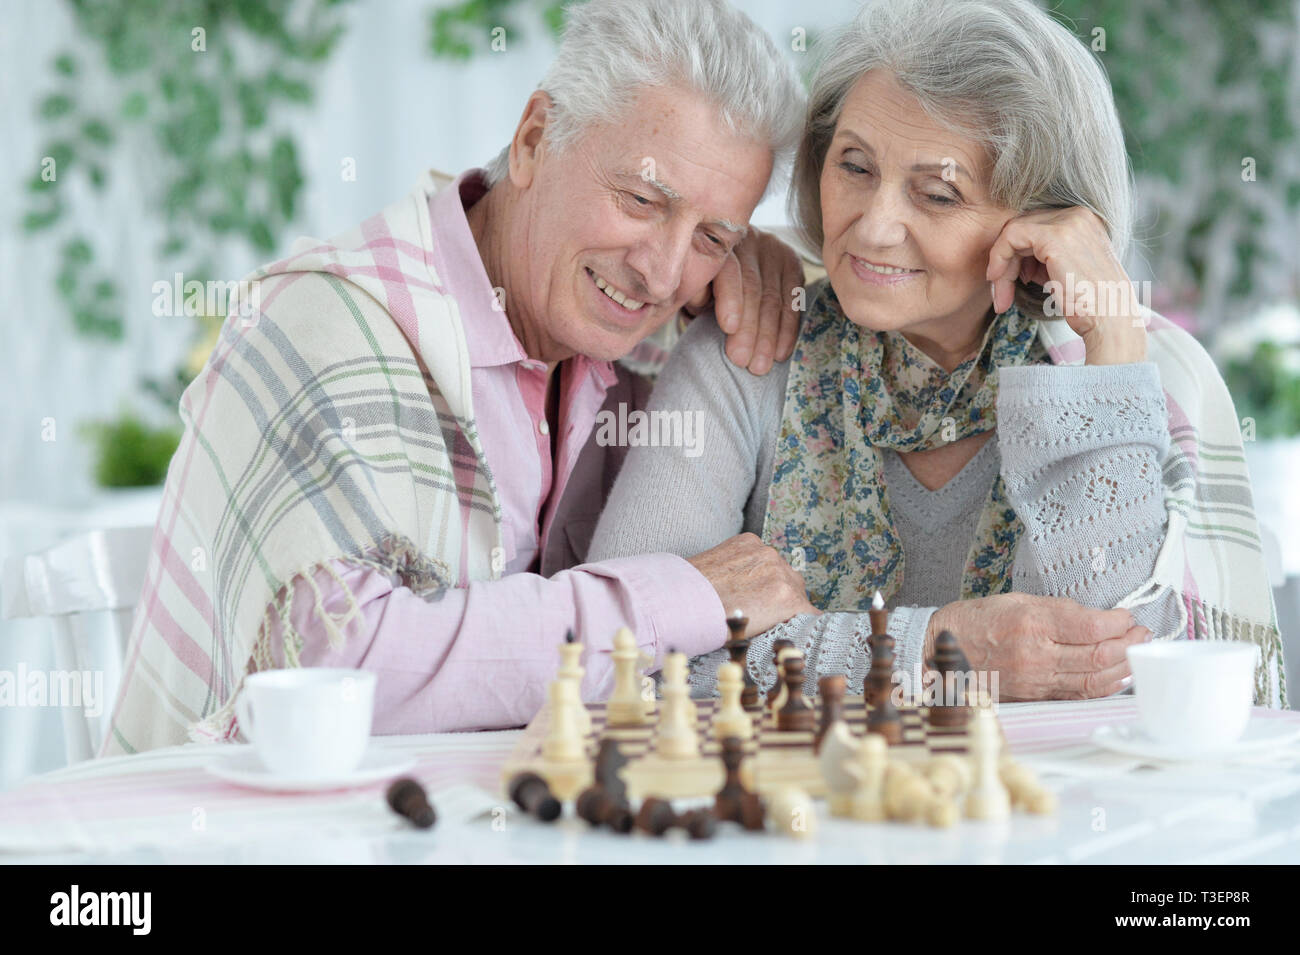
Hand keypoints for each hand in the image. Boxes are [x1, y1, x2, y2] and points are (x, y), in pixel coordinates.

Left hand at [683, 227, 803, 375]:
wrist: (729, 269)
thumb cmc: (704, 285)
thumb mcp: (693, 289)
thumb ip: (694, 293)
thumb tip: (701, 299)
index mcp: (719, 243)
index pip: (729, 269)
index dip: (730, 298)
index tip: (729, 328)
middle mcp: (750, 240)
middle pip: (753, 287)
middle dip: (749, 327)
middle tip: (741, 360)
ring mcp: (775, 250)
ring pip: (774, 298)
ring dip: (768, 336)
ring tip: (759, 366)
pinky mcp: (793, 264)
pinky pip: (793, 302)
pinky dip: (787, 331)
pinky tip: (781, 353)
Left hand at [686, 533, 817, 637]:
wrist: (681, 599)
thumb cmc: (716, 624)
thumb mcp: (756, 634)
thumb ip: (780, 623)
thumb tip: (789, 621)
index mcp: (787, 599)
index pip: (811, 610)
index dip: (802, 619)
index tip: (795, 622)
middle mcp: (781, 571)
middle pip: (797, 586)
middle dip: (786, 598)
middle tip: (765, 609)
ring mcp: (764, 552)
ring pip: (780, 567)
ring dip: (771, 577)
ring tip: (748, 591)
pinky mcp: (748, 540)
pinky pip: (761, 552)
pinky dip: (755, 561)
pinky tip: (738, 574)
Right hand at [924, 592, 1150, 700]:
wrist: (941, 651)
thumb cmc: (976, 621)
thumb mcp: (1015, 600)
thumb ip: (1057, 609)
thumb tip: (1096, 618)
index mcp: (1030, 624)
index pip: (1091, 626)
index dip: (1118, 623)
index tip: (1128, 616)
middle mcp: (1035, 655)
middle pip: (1098, 656)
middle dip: (1128, 644)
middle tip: (1142, 634)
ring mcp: (1035, 680)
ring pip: (1093, 680)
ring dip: (1123, 667)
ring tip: (1137, 653)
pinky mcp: (1035, 696)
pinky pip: (1078, 694)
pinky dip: (1103, 686)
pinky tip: (1117, 676)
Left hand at [984, 207, 1146, 364]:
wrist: (1109, 318)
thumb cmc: (1088, 303)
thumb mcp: (1063, 271)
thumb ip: (1043, 258)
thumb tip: (1016, 258)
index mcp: (1083, 220)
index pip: (1035, 226)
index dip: (1017, 254)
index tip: (1011, 282)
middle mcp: (1077, 214)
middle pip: (1023, 227)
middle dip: (1005, 260)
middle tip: (1001, 294)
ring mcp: (1067, 221)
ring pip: (1013, 232)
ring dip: (1001, 265)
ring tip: (1002, 297)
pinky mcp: (1054, 235)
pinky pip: (1011, 237)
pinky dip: (999, 258)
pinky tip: (999, 281)